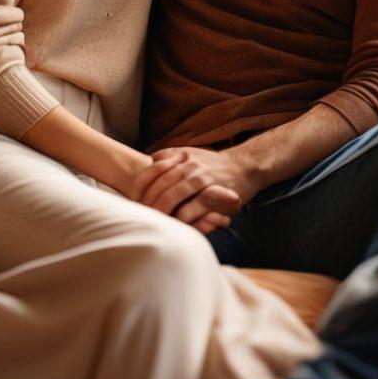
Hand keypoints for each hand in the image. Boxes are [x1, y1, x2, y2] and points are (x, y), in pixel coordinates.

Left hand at [137, 146, 257, 226]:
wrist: (244, 166)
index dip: (141, 184)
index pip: (153, 168)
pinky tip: (175, 224)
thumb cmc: (212, 165)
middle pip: (161, 182)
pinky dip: (182, 217)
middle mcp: (190, 164)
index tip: (133, 198)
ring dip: (161, 209)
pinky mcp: (215, 192)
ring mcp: (202, 177)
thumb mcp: (191, 154)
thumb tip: (150, 160)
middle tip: (139, 215)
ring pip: (174, 193)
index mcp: (181, 155)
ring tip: (152, 221)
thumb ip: (172, 156)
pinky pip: (194, 206)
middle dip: (148, 200)